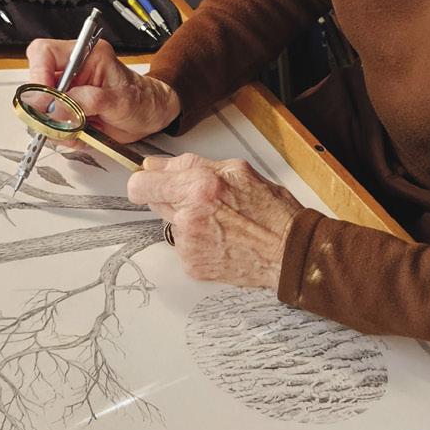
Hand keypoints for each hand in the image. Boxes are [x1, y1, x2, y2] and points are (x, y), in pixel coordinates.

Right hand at [24, 37, 180, 145]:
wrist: (151, 116)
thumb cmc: (142, 100)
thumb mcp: (120, 101)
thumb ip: (87, 101)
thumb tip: (57, 108)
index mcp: (85, 55)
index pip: (44, 53)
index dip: (37, 74)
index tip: (44, 99)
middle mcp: (72, 71)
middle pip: (36, 83)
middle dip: (45, 108)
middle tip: (60, 122)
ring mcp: (67, 91)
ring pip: (39, 108)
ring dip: (53, 125)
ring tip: (78, 131)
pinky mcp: (66, 110)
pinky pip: (50, 124)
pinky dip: (61, 135)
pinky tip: (81, 135)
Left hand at [127, 153, 302, 290]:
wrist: (288, 252)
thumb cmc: (270, 211)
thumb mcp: (236, 170)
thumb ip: (189, 165)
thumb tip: (154, 165)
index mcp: (198, 188)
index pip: (141, 184)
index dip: (143, 181)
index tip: (149, 181)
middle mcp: (188, 217)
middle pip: (154, 202)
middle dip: (172, 197)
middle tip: (201, 199)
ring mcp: (188, 244)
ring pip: (170, 224)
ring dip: (186, 219)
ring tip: (220, 221)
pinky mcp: (192, 265)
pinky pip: (182, 246)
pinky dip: (196, 241)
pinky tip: (221, 238)